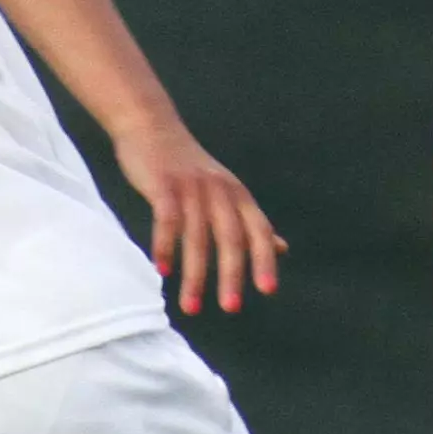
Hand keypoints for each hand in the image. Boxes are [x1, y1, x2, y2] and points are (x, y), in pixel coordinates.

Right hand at [113, 117, 285, 314]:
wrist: (151, 125)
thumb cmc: (189, 167)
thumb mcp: (227, 190)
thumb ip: (251, 220)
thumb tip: (281, 247)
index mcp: (237, 194)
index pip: (258, 230)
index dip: (264, 259)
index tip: (268, 291)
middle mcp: (219, 190)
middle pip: (230, 237)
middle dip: (231, 275)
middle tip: (231, 308)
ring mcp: (191, 186)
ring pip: (197, 236)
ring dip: (195, 274)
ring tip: (191, 306)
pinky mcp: (163, 184)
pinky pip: (167, 219)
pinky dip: (165, 246)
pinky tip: (162, 270)